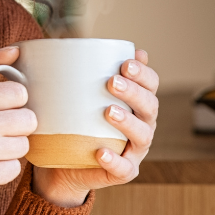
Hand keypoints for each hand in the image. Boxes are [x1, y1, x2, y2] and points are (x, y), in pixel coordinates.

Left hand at [32, 49, 159, 207]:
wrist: (64, 165)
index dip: (144, 74)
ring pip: (142, 136)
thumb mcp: (76, 97)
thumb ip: (81, 74)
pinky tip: (101, 151)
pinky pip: (123, 168)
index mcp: (136, 104)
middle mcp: (142, 125)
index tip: (125, 63)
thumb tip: (76, 43)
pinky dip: (114, 160)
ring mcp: (134, 151)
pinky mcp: (123, 172)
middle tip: (112, 82)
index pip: (150, 85)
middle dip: (134, 92)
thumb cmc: (74, 123)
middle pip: (149, 107)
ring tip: (108, 111)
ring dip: (128, 122)